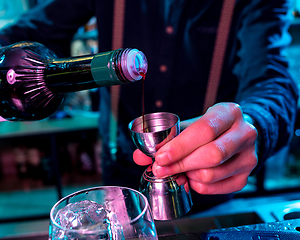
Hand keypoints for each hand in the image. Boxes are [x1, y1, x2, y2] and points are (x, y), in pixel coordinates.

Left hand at [133, 102, 257, 194]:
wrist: (236, 134)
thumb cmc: (208, 129)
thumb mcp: (189, 126)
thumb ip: (164, 139)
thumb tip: (139, 156)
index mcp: (229, 112)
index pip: (204, 130)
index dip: (179, 146)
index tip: (160, 157)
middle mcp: (245, 133)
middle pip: (212, 154)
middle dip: (180, 164)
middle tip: (160, 169)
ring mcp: (249, 156)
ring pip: (214, 173)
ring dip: (188, 176)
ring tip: (178, 171)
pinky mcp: (247, 175)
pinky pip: (219, 188)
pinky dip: (199, 186)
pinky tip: (191, 178)